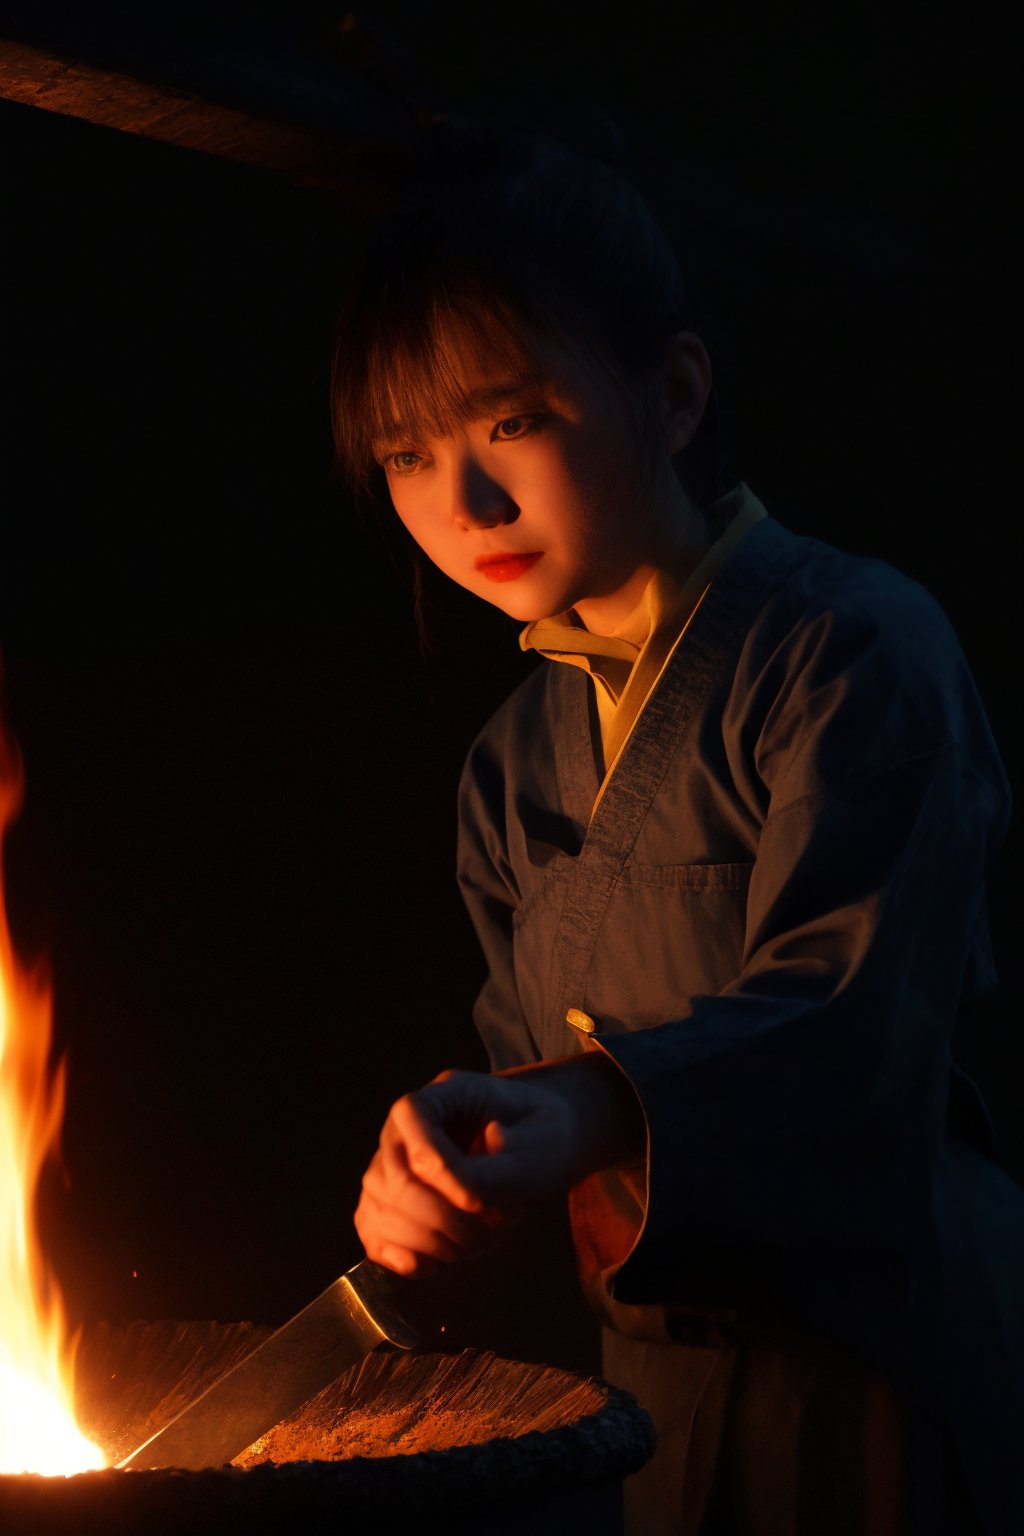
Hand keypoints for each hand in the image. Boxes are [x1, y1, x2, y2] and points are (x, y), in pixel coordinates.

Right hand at [354, 1057, 644, 1276]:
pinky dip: (404, 1258)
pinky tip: (440, 1262)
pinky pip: (373, 1235)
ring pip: (381, 1209)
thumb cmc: (540, 1134)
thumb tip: (467, 1192)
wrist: (538, 1145)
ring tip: (480, 1241)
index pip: (414, 1119)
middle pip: (395, 1177)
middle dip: (445, 1218)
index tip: (481, 1203)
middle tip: (493, 1227)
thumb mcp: (538, 1143)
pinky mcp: (389, 1205)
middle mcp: (403, 1129)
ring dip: (433, 1242)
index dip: (442, 1169)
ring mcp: (390, 1166)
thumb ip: (501, 1169)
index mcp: (441, 1095)